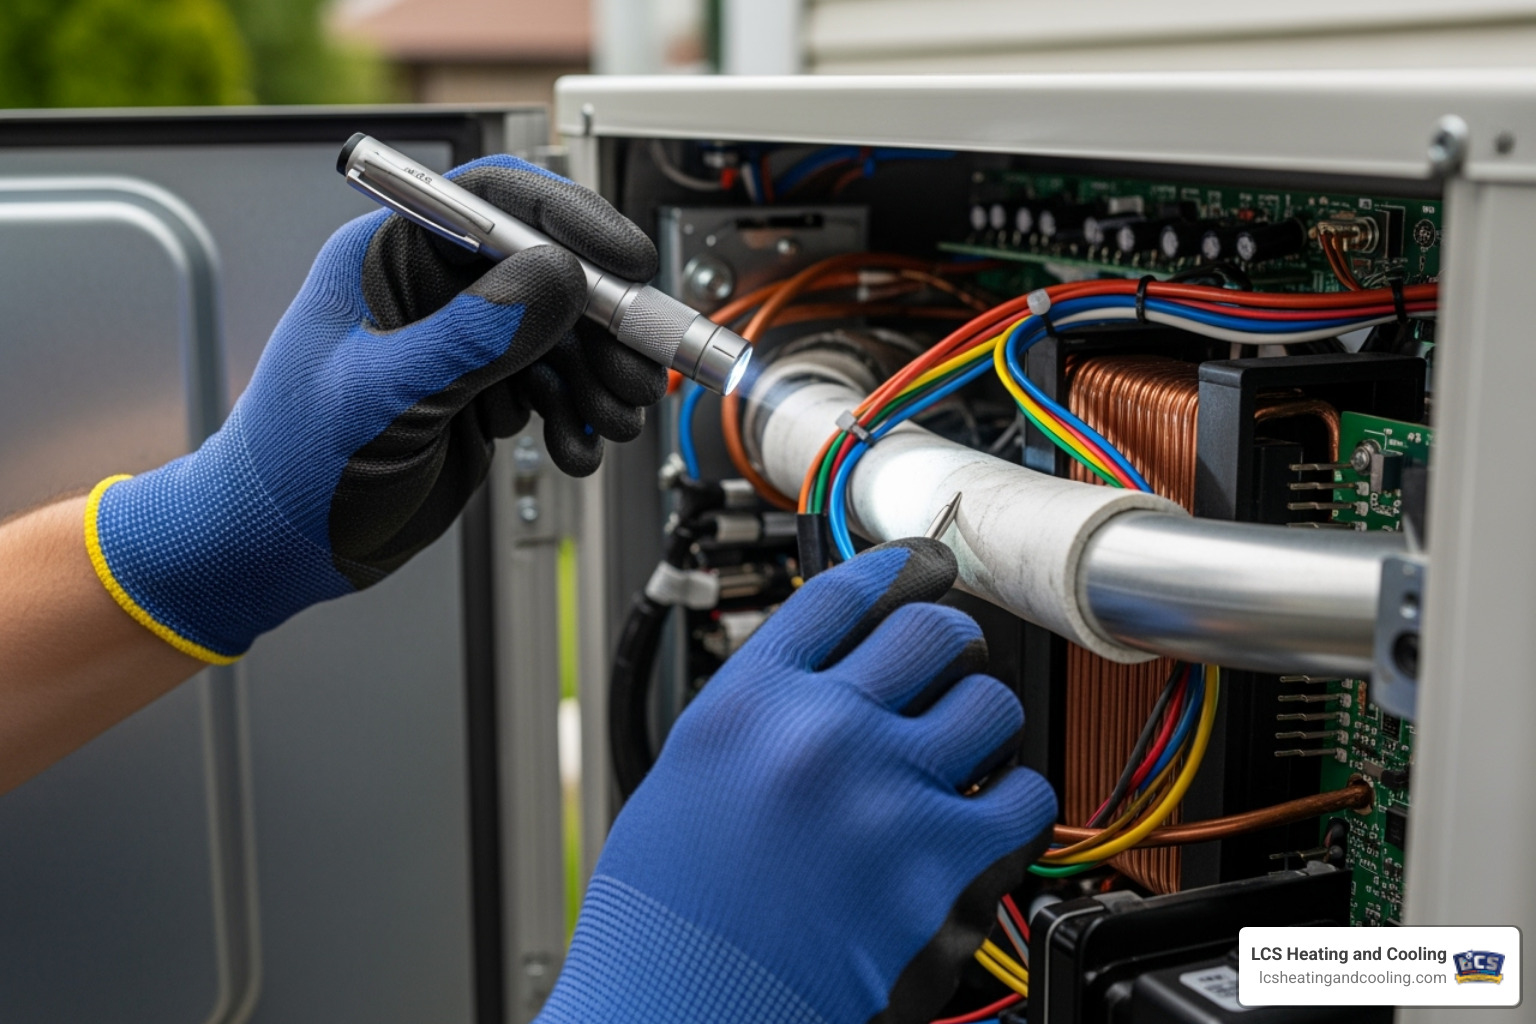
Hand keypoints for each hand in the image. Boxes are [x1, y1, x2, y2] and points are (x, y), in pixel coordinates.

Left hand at [85, 155, 665, 662]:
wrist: (275, 548)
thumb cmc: (290, 467)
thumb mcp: (382, 398)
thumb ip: (469, 337)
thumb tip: (553, 278)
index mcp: (388, 257)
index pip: (495, 203)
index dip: (570, 223)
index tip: (625, 263)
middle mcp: (432, 289)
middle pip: (549, 271)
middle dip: (604, 323)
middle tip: (637, 370)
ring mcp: (460, 341)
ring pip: (562, 334)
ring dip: (599, 377)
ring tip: (613, 422)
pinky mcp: (480, 391)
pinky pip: (553, 386)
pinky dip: (577, 417)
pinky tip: (575, 450)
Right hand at [542, 539, 1057, 1023]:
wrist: (679, 1012)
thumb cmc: (666, 919)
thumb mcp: (686, 777)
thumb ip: (761, 715)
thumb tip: (829, 674)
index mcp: (749, 702)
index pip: (845, 594)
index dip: (897, 570)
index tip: (922, 568)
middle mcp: (820, 728)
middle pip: (931, 629)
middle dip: (948, 644)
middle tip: (948, 664)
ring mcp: (886, 790)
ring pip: (989, 702)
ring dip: (982, 721)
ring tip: (965, 747)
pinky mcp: (939, 860)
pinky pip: (1023, 794)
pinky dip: (1015, 800)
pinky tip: (988, 812)